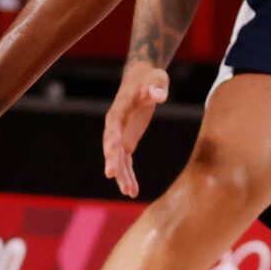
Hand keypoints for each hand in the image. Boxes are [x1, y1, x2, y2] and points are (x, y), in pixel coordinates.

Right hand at [101, 61, 168, 197]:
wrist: (141, 80)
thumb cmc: (150, 78)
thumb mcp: (157, 78)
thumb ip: (157, 86)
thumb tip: (159, 95)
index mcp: (120, 108)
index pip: (114, 123)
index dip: (112, 136)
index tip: (111, 149)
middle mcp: (115, 124)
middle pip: (111, 144)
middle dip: (112, 159)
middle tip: (111, 174)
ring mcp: (120, 135)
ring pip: (117, 158)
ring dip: (121, 174)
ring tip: (128, 191)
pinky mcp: (126, 142)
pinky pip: (125, 162)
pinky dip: (128, 176)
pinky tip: (133, 191)